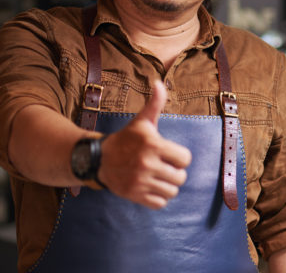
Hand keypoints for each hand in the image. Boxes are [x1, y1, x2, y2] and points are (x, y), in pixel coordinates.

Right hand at [98, 80, 191, 208]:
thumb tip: (159, 82)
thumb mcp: (142, 121)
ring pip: (172, 191)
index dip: (180, 156)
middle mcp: (147, 164)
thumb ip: (155, 103)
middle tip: (163, 166)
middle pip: (181, 177)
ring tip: (157, 176)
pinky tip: (150, 186)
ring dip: (167, 185)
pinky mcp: (134, 195)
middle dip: (175, 172)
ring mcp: (140, 181)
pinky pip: (160, 203)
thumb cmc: (127, 139)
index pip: (185, 159)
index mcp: (153, 145)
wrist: (99, 159)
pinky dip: (158, 197)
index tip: (168, 153)